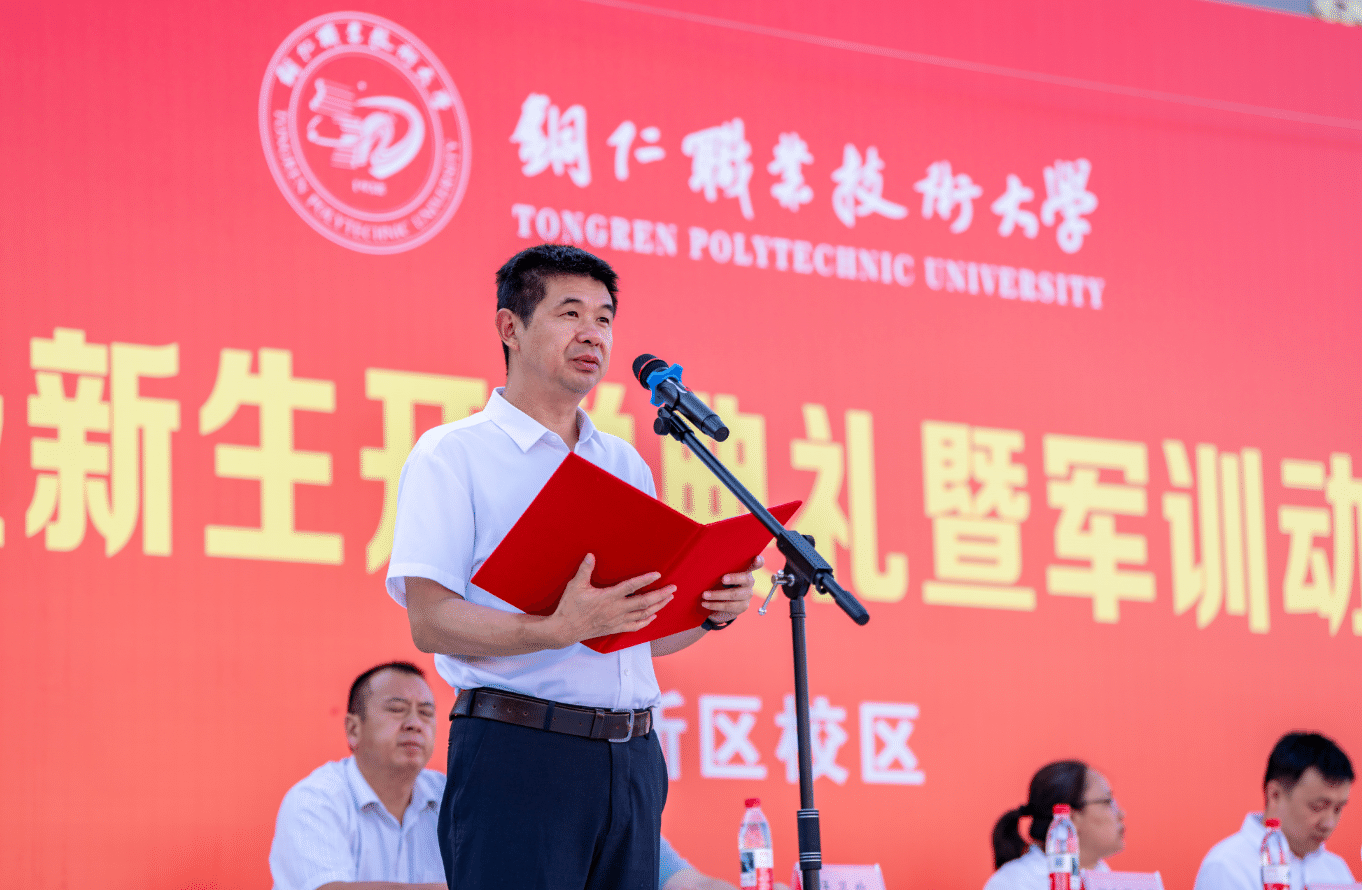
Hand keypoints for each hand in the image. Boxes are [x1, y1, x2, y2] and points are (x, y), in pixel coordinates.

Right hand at [545, 554, 674, 646]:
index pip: (631, 587)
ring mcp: (617, 620)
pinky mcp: (615, 628)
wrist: (565, 630)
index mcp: (608, 597)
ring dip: (658, 607)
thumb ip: (585, 570)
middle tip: (673, 589)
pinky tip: (653, 616)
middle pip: (644, 602)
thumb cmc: (570, 607)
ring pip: (643, 614)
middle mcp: (616, 609)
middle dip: (660, 595)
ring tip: (668, 599)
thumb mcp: (575, 586)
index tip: (657, 575)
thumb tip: (591, 555)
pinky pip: (635, 626)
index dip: (645, 580)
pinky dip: (646, 621)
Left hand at [700, 555, 762, 624]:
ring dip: (717, 594)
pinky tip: (705, 603)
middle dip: (734, 578)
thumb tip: (706, 563)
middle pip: (746, 579)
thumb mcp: (721, 574)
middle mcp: (749, 582)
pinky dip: (714, 604)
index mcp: (745, 570)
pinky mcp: (743, 606)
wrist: (720, 604)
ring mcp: (747, 595)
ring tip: (704, 595)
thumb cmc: (719, 583)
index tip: (756, 558)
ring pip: (734, 594)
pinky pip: (728, 606)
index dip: (758, 561)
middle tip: (722, 579)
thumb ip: (720, 569)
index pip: (755, 565)